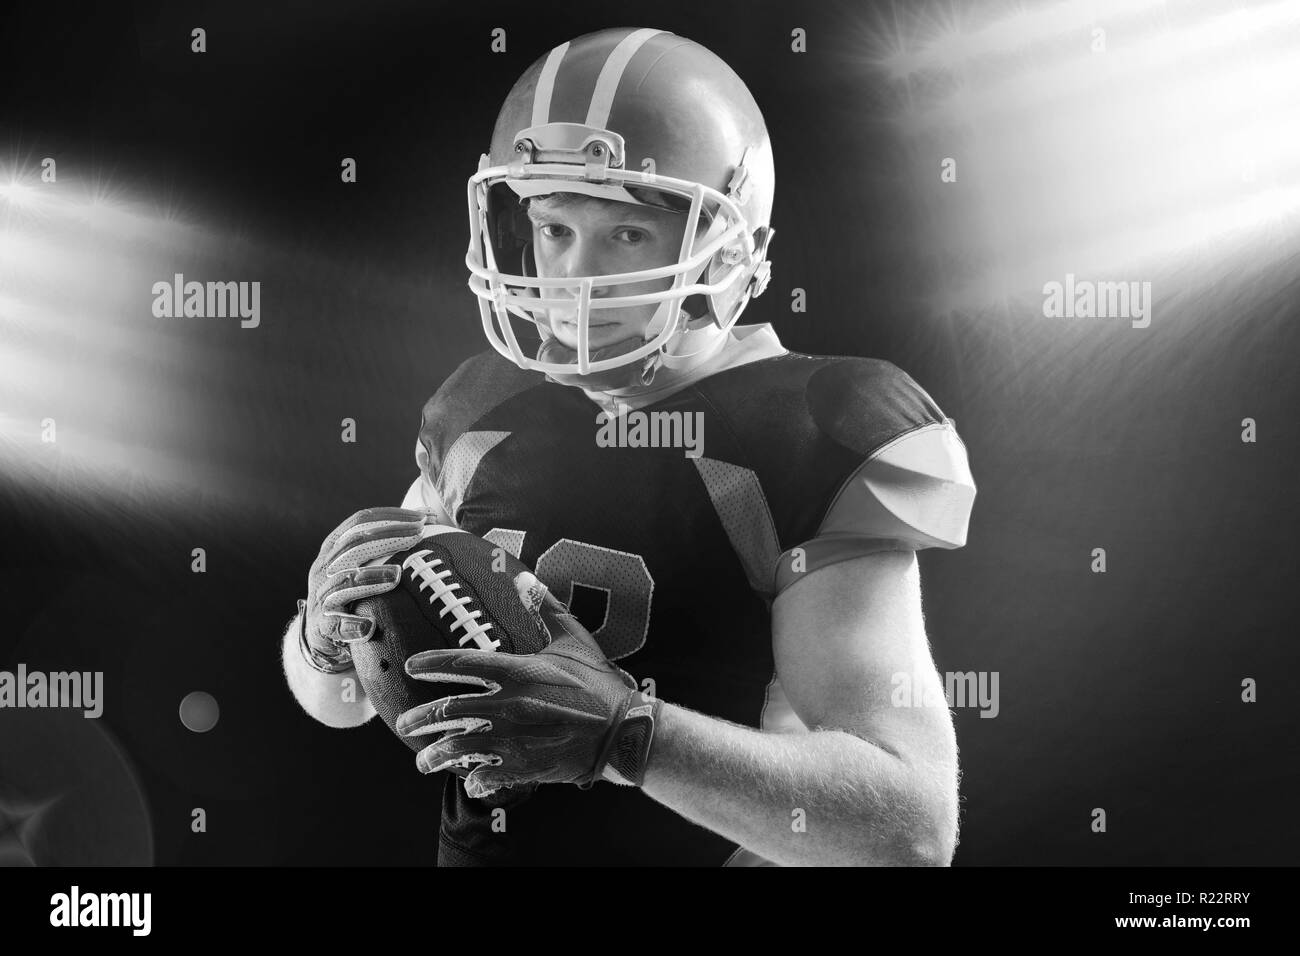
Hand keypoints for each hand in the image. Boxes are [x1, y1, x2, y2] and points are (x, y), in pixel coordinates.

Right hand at [300, 507, 434, 672]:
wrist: (323, 633)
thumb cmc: (352, 591)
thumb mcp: (362, 563)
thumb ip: (386, 543)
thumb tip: (428, 518)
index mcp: (334, 547)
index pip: (360, 521)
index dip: (391, 516)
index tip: (423, 517)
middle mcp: (325, 567)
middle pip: (354, 544)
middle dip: (389, 536)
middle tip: (419, 535)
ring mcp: (322, 595)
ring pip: (345, 580)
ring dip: (372, 575)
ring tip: (397, 574)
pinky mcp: (322, 624)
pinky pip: (335, 623)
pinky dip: (351, 623)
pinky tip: (369, 626)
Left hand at [397, 575, 660, 797]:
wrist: (624, 730)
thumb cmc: (600, 682)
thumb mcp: (574, 639)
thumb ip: (546, 608)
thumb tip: (524, 579)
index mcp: (519, 670)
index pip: (461, 663)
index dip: (430, 663)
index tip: (410, 666)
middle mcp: (510, 703)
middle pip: (450, 711)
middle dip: (419, 719)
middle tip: (404, 724)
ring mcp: (516, 736)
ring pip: (460, 747)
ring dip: (436, 755)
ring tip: (424, 761)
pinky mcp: (527, 765)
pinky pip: (487, 774)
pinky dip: (473, 779)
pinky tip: (467, 781)